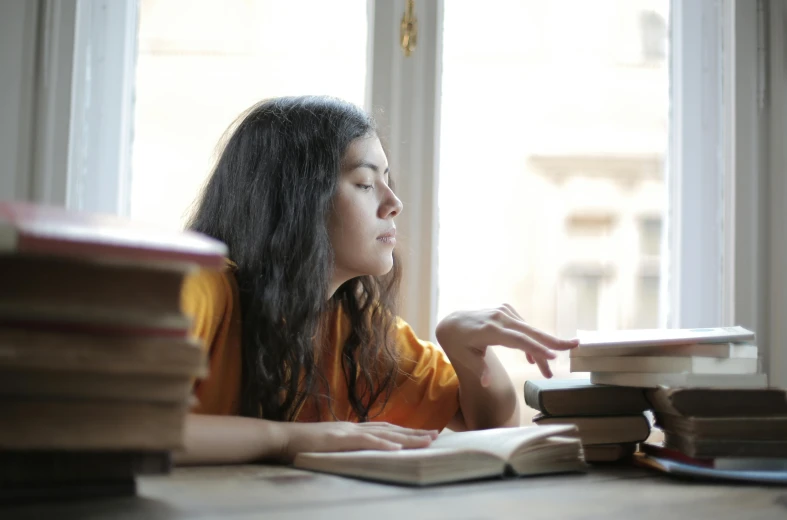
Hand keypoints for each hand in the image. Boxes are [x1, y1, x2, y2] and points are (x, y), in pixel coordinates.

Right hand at [274, 421, 437, 462]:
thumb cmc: (300, 446)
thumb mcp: (328, 447)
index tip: (423, 434)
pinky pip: (364, 443)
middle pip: (390, 430)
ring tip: (427, 440)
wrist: (279, 439)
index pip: (384, 430)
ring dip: (407, 438)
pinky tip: (397, 449)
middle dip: (414, 433)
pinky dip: (382, 445)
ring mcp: (346, 432)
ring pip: (384, 434)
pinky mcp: (338, 440)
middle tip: (436, 435)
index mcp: (351, 430)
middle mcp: (352, 427)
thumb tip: (358, 455)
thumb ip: (343, 448)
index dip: (405, 432)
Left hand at [435, 304, 578, 382]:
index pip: (517, 340)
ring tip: (547, 372)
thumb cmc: (457, 342)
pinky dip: (530, 342)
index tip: (553, 357)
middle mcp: (499, 317)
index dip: (536, 348)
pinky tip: (532, 358)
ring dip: (541, 350)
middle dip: (553, 341)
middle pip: (530, 331)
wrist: (452, 321)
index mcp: (489, 330)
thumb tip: (486, 384)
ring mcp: (504, 312)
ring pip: (529, 332)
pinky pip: (524, 328)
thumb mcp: (464, 358)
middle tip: (575, 346)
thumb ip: (479, 369)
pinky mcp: (507, 311)